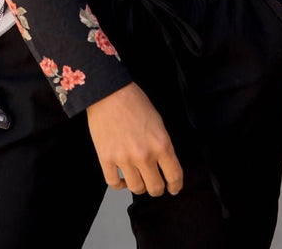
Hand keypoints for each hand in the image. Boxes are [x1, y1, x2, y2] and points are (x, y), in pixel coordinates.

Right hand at [86, 82, 182, 196]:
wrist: (108, 92)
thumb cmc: (133, 101)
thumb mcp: (158, 121)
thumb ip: (162, 145)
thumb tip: (164, 163)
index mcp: (161, 144)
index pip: (174, 176)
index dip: (175, 186)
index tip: (173, 188)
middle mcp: (144, 155)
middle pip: (155, 188)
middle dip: (157, 188)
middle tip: (155, 184)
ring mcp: (124, 159)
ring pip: (136, 188)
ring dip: (139, 186)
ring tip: (138, 178)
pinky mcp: (106, 158)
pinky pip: (114, 183)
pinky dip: (119, 184)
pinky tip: (122, 178)